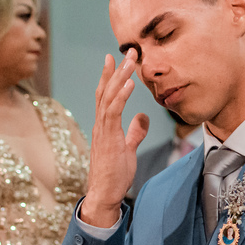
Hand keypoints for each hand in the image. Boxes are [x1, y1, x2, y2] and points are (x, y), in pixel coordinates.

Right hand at [81, 50, 150, 227]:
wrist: (105, 193)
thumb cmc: (115, 174)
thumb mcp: (128, 148)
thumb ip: (135, 132)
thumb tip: (143, 116)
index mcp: (105, 125)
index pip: (106, 95)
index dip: (111, 76)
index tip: (116, 59)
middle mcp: (101, 124)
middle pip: (107, 90)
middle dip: (116, 69)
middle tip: (127, 50)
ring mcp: (103, 130)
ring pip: (109, 97)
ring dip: (120, 77)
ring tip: (130, 60)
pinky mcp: (108, 138)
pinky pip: (113, 112)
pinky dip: (121, 96)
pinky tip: (129, 84)